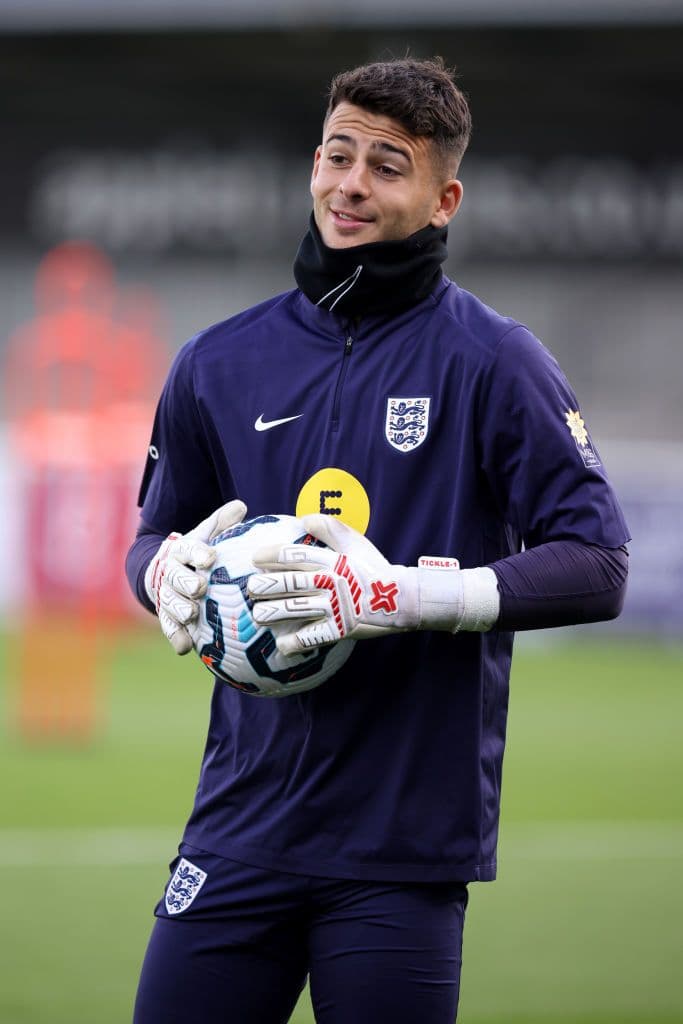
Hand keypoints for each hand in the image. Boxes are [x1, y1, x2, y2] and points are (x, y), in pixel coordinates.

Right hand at [145, 500, 246, 653]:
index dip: (197, 553)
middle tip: (200, 588)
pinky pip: (169, 627)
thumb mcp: (206, 534)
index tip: (210, 557)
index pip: (187, 549)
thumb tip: (241, 506)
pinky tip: (185, 647)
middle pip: (174, 577)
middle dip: (186, 583)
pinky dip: (176, 637)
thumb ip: (221, 523)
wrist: (163, 571)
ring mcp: (166, 595)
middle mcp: (171, 572)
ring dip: (179, 609)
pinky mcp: (166, 616)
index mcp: (181, 550)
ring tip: (191, 615)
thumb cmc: (196, 553)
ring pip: (169, 603)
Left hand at [248, 514, 463, 655]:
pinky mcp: (341, 629)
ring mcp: (335, 607)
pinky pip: (314, 637)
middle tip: (250, 588)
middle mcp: (331, 582)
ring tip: (257, 615)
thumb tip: (304, 518)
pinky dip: (296, 642)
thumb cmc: (375, 568)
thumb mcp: (356, 542)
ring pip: (297, 609)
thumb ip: (330, 529)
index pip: (296, 556)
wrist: (403, 598)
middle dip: (267, 586)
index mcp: (333, 561)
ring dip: (274, 612)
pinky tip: (281, 645)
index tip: (255, 557)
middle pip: (291, 583)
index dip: (273, 556)